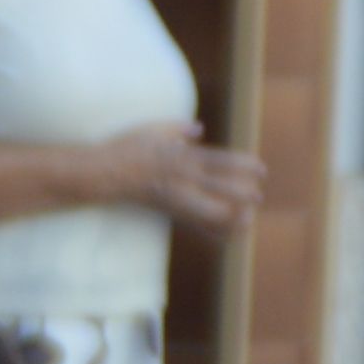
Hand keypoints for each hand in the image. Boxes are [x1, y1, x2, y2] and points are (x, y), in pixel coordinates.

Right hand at [119, 127, 269, 230]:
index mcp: (182, 157)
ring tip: (248, 219)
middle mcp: (181, 180)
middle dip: (242, 194)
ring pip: (210, 212)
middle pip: (220, 189)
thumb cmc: (126, 147)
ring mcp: (175, 199)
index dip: (244, 167)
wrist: (102, 174)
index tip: (261, 170)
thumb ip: (178, 130)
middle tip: (258, 195)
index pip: (220, 162)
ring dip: (231, 217)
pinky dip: (213, 230)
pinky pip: (195, 225)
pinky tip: (229, 234)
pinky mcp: (167, 212)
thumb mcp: (153, 130)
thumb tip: (199, 129)